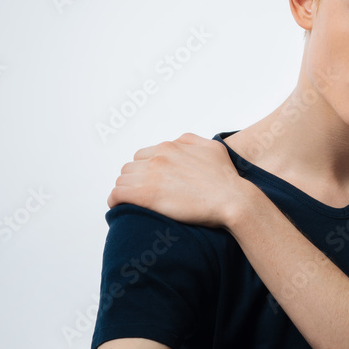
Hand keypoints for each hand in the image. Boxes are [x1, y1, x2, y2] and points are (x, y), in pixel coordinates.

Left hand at [107, 132, 246, 228]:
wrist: (232, 199)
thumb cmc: (226, 177)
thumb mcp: (212, 147)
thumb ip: (191, 141)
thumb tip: (178, 142)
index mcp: (171, 146)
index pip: (144, 155)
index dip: (146, 170)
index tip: (152, 182)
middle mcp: (159, 156)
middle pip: (131, 167)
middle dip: (135, 179)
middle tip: (144, 194)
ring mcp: (152, 175)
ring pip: (123, 179)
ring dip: (127, 190)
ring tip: (134, 203)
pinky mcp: (147, 194)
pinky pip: (117, 194)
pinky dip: (116, 200)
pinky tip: (121, 207)